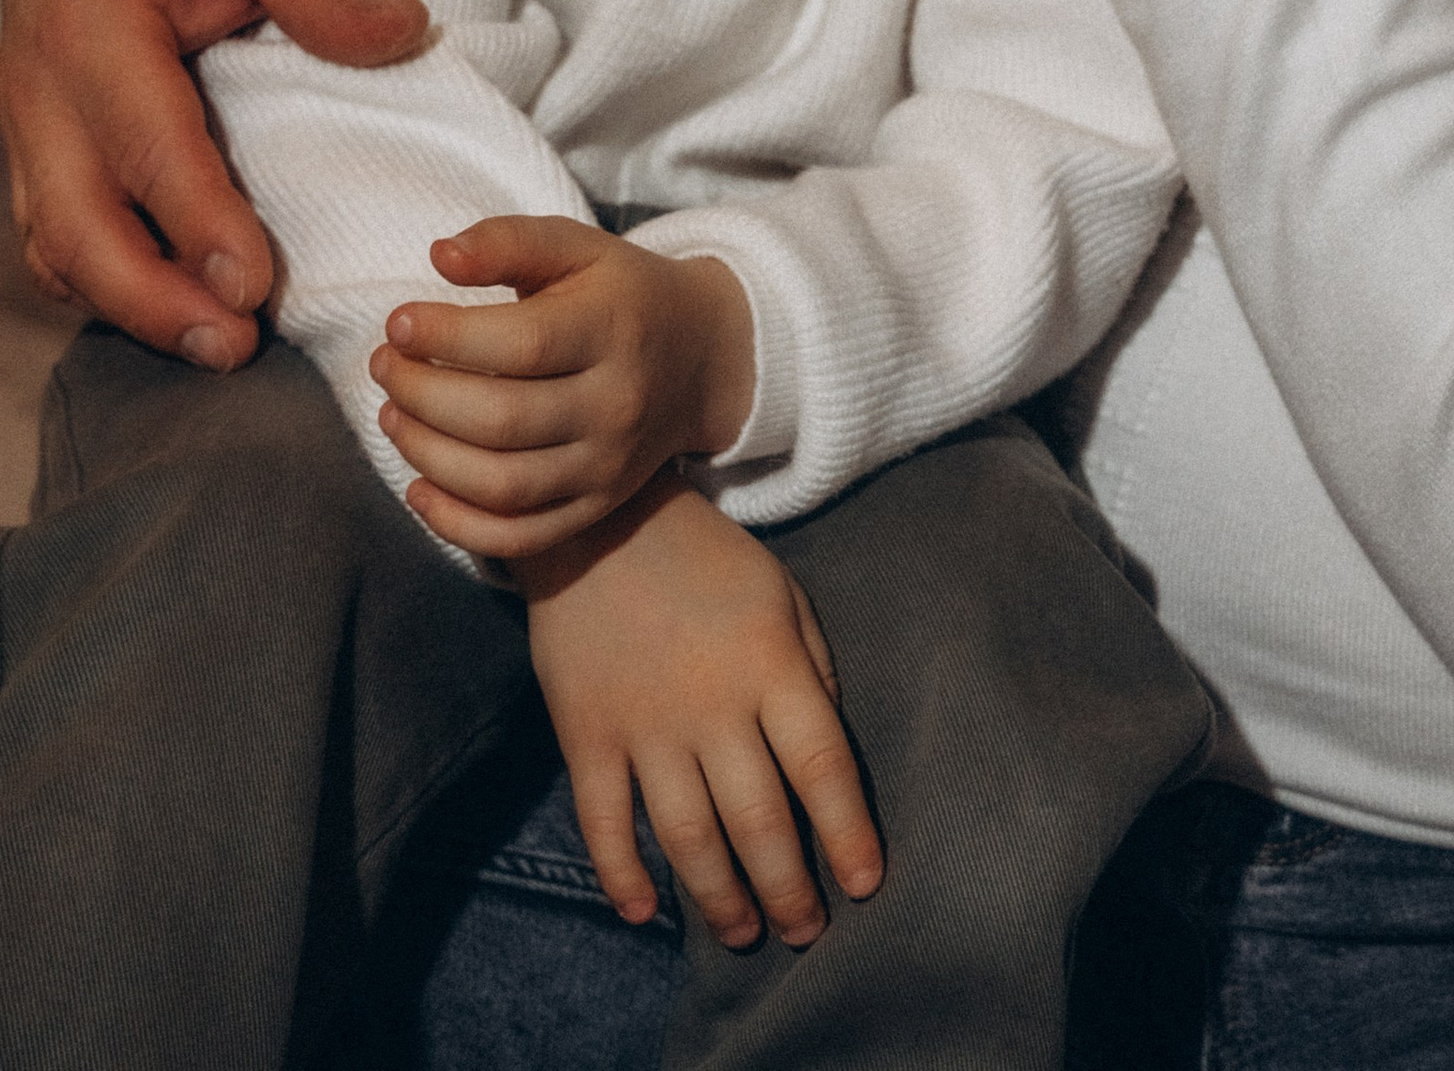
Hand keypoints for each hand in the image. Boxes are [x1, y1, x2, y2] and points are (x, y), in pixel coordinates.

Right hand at [0, 0, 428, 363]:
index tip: (253, 286)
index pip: (146, 142)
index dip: (197, 221)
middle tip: (234, 348)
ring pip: (59, 245)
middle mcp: (40, 90)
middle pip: (76, 222)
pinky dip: (106, 287)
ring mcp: (30, 132)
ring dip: (129, 307)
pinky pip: (57, 240)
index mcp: (91, 22)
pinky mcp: (41, 158)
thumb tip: (405, 30)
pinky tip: (172, 315)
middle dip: (149, 299)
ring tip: (218, 349)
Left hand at [372, 214, 756, 560]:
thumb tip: (440, 256)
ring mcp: (608, 464)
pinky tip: (418, 488)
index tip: (397, 322)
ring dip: (428, 456)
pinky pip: (520, 536)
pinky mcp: (596, 505)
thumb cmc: (618, 293)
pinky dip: (458, 524)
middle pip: (502, 420)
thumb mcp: (576, 248)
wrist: (699, 357)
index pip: (520, 344)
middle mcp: (617, 403)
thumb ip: (509, 242)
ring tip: (392, 416)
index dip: (446, 338)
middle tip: (383, 367)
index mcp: (614, 329)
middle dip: (422, 396)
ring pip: (503, 485)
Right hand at [524, 473, 880, 948]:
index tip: (867, 886)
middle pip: (758, 822)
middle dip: (788, 890)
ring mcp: (644, 726)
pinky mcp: (586, 735)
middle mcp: (711, 705)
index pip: (822, 768)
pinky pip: (603, 823)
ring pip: (687, 837)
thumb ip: (812, 670)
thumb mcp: (783, 594)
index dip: (848, 834)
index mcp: (770, 665)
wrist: (602, 520)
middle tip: (806, 934)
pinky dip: (621, 875)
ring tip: (744, 934)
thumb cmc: (709, 559)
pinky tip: (646, 914)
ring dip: (719, 898)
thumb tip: (826, 756)